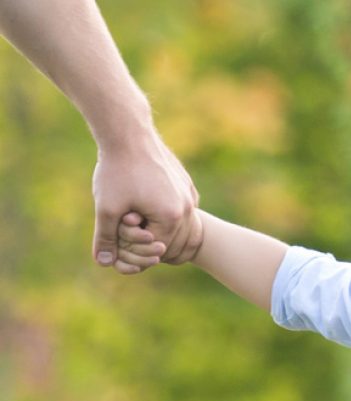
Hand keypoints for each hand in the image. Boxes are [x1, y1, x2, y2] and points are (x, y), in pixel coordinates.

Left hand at [92, 129, 200, 272]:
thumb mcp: (106, 208)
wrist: (128, 132)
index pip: (156, 248)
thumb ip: (106, 238)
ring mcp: (189, 194)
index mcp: (171, 217)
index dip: (134, 247)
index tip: (118, 233)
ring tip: (132, 210)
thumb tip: (104, 262)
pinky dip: (162, 209)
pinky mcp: (186, 184)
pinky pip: (176, 207)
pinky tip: (143, 197)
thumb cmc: (117, 170)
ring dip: (153, 222)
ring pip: (173, 222)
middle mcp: (187, 207)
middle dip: (145, 236)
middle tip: (124, 222)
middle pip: (168, 238)